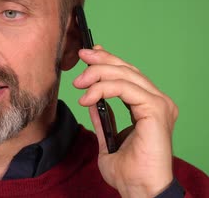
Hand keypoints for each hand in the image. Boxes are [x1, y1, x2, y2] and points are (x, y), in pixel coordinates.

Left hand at [73, 45, 177, 197]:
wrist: (139, 189)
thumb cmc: (128, 171)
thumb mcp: (108, 137)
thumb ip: (103, 116)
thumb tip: (91, 99)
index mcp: (149, 106)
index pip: (129, 74)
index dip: (108, 60)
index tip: (87, 55)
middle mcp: (158, 102)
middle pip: (127, 69)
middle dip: (101, 60)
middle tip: (80, 57)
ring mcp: (159, 105)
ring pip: (125, 75)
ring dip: (97, 74)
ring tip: (79, 84)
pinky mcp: (156, 110)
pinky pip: (126, 89)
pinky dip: (103, 89)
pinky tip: (87, 98)